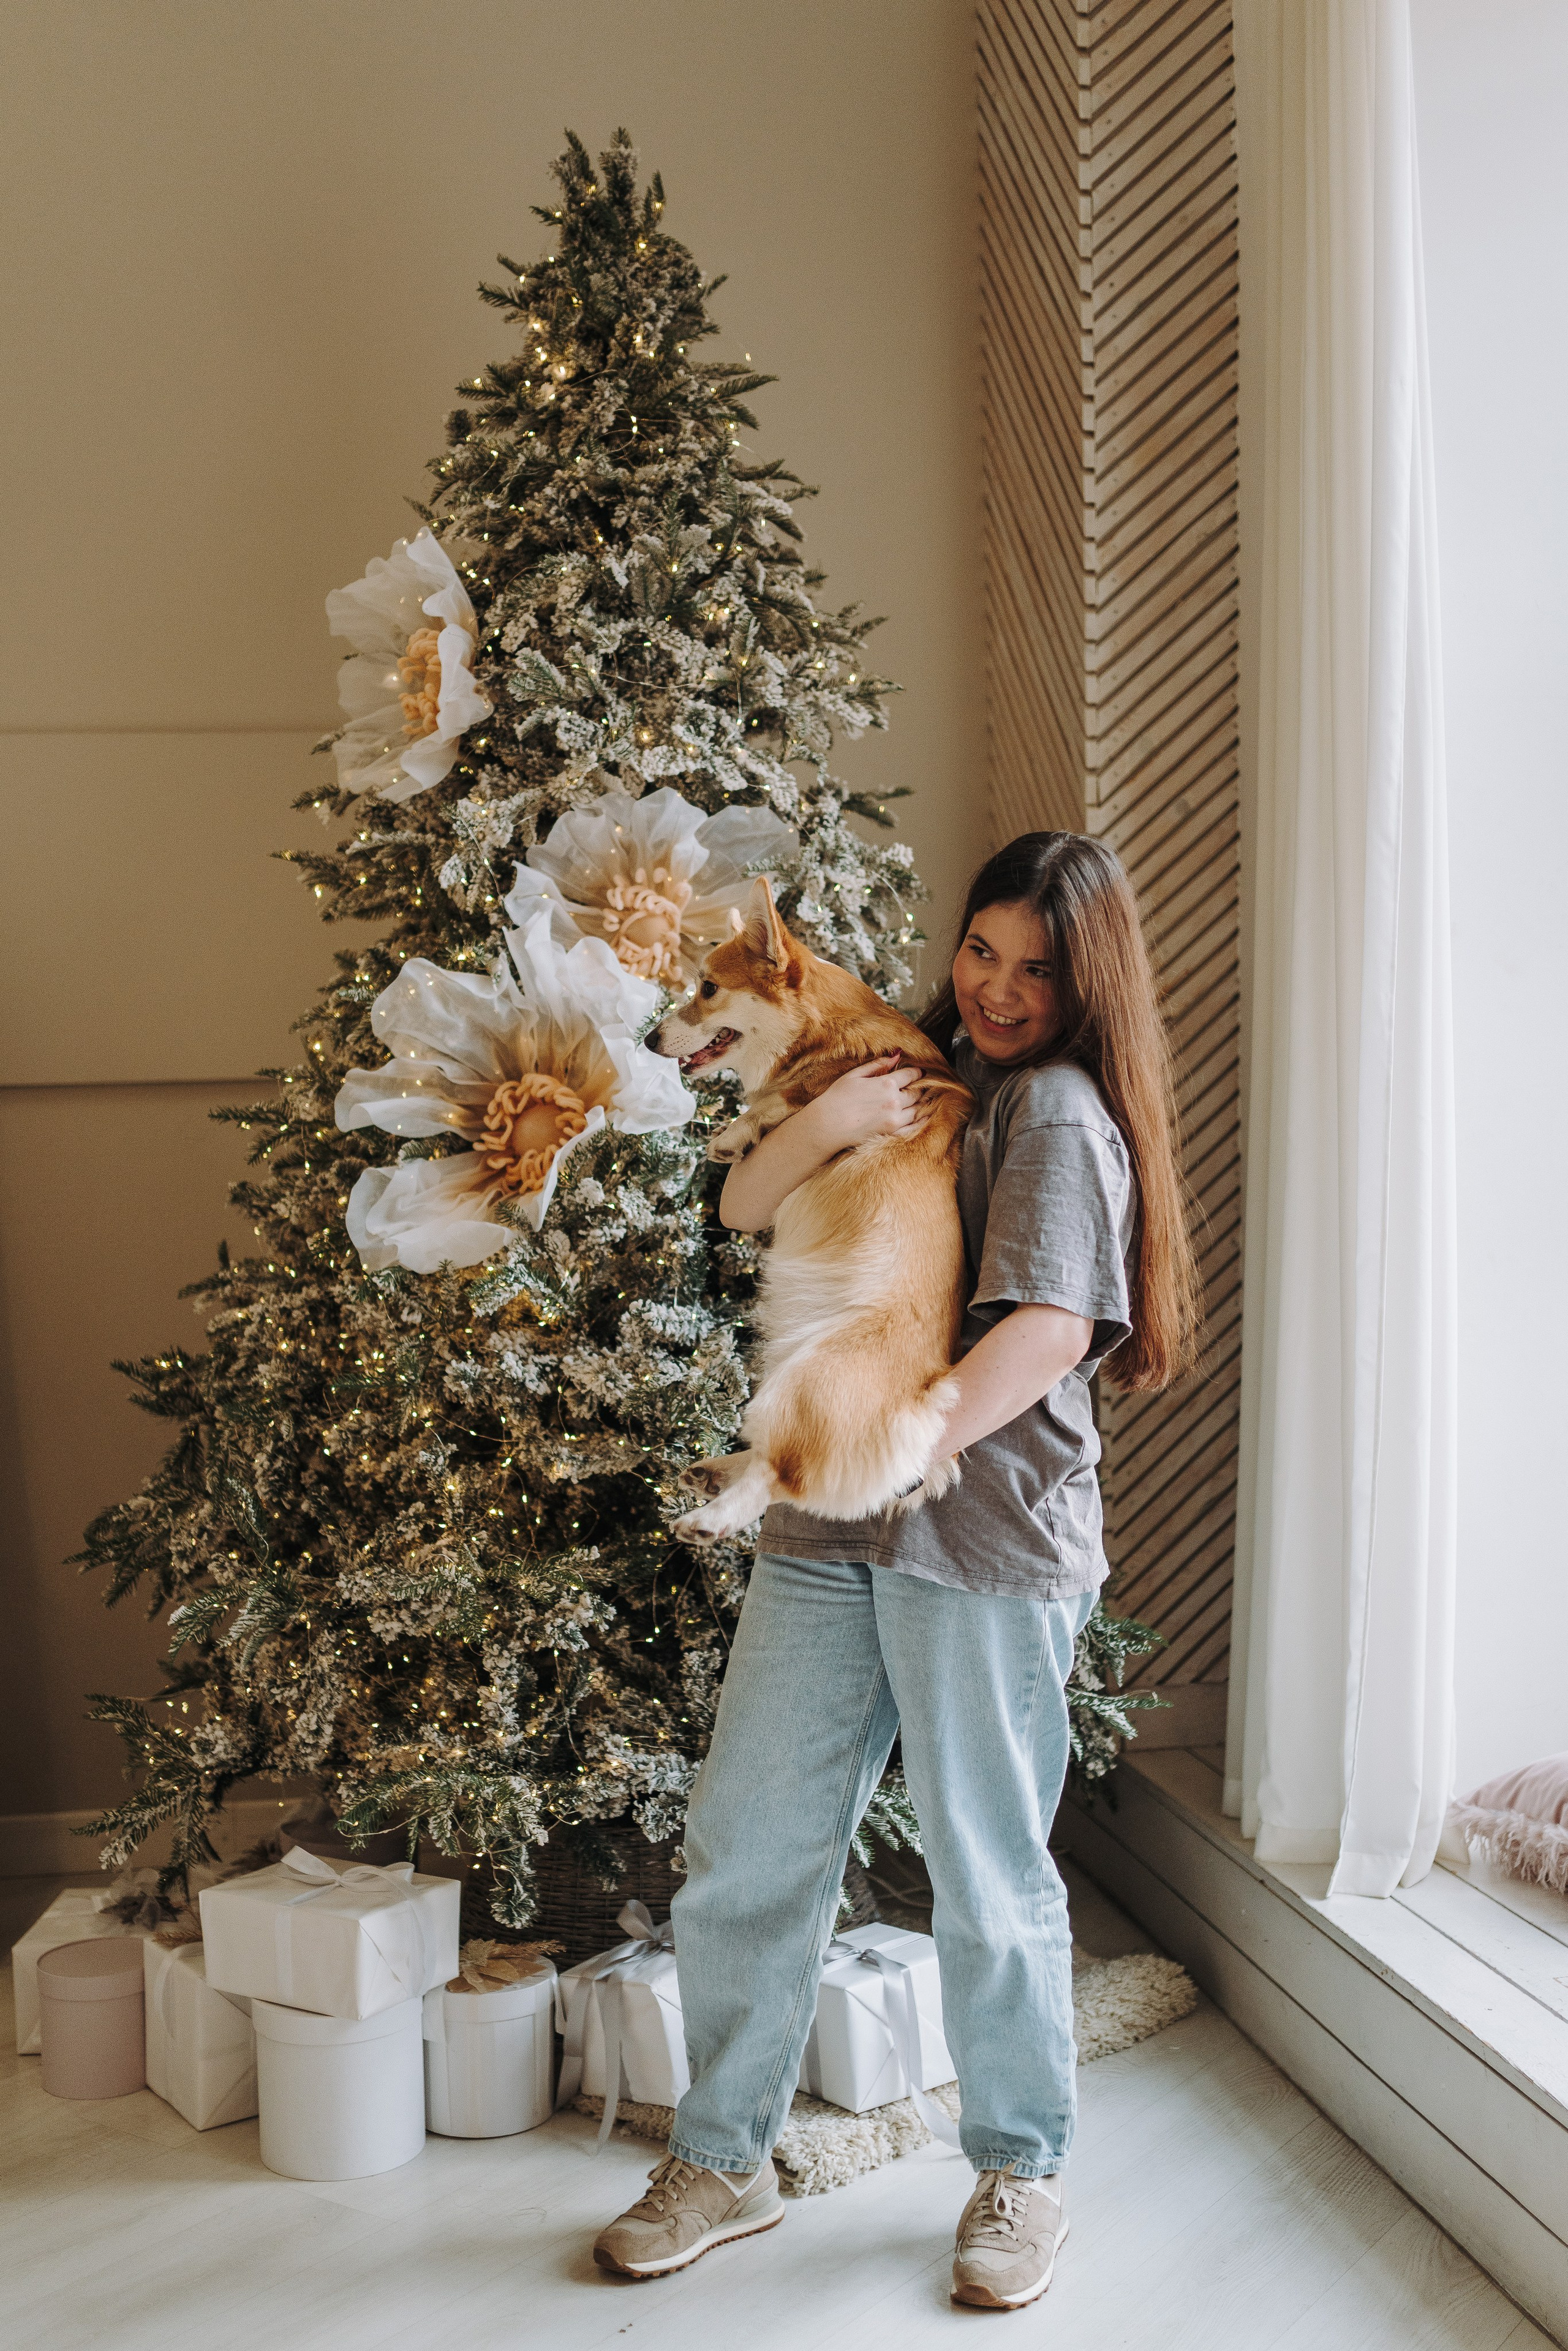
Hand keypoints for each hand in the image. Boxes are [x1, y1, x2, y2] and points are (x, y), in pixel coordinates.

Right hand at [804, 1056, 925, 1154]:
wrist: (827, 1124)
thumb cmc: (837, 1097)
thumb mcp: (855, 1075)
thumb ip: (878, 1065)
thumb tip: (896, 1055)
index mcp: (886, 1083)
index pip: (910, 1075)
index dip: (917, 1072)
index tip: (920, 1072)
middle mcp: (894, 1101)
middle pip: (916, 1092)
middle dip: (919, 1088)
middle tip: (922, 1086)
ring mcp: (895, 1119)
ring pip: (917, 1109)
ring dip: (922, 1103)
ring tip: (923, 1099)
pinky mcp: (892, 1133)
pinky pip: (914, 1127)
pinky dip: (922, 1121)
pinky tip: (925, 1116)